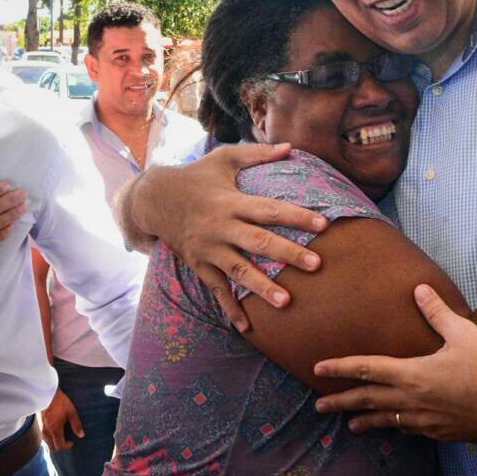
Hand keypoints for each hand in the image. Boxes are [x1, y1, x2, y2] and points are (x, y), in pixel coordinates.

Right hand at [41, 389, 82, 450]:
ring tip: (61, 438)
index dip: (67, 447)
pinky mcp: (40, 423)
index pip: (60, 446)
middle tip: (67, 442)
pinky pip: (44, 436)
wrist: (47, 393)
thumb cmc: (60, 402)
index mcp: (55, 430)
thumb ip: (76, 425)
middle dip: (60, 447)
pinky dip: (49, 438)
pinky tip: (54, 433)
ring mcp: (42, 428)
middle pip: (52, 447)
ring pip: (47, 442)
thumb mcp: (71, 412)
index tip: (72, 442)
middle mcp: (47, 431)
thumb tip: (81, 435)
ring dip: (54, 443)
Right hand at [133, 143, 327, 331]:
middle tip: (317, 265)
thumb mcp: (224, 159)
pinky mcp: (199, 265)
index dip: (296, 216)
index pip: (269, 209)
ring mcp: (209, 249)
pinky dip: (230, 309)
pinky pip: (216, 290)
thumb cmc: (196, 176)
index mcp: (231, 201)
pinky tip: (247, 328)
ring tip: (287, 302)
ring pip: (238, 271)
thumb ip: (258, 154)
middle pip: (259, 242)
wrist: (153, 199)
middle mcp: (221, 227)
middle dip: (288, 253)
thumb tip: (290, 147)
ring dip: (262, 287)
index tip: (323, 224)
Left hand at [313, 285, 476, 441]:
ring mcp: (427, 421)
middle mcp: (413, 401)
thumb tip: (418, 289)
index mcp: (413, 374)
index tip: (318, 368)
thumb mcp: (464, 333)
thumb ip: (437, 312)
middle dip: (341, 402)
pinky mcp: (442, 433)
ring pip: (387, 421)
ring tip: (350, 424)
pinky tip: (395, 427)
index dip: (340, 367)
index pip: (366, 369)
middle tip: (319, 406)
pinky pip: (411, 430)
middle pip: (368, 400)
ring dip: (366, 421)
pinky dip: (396, 427)